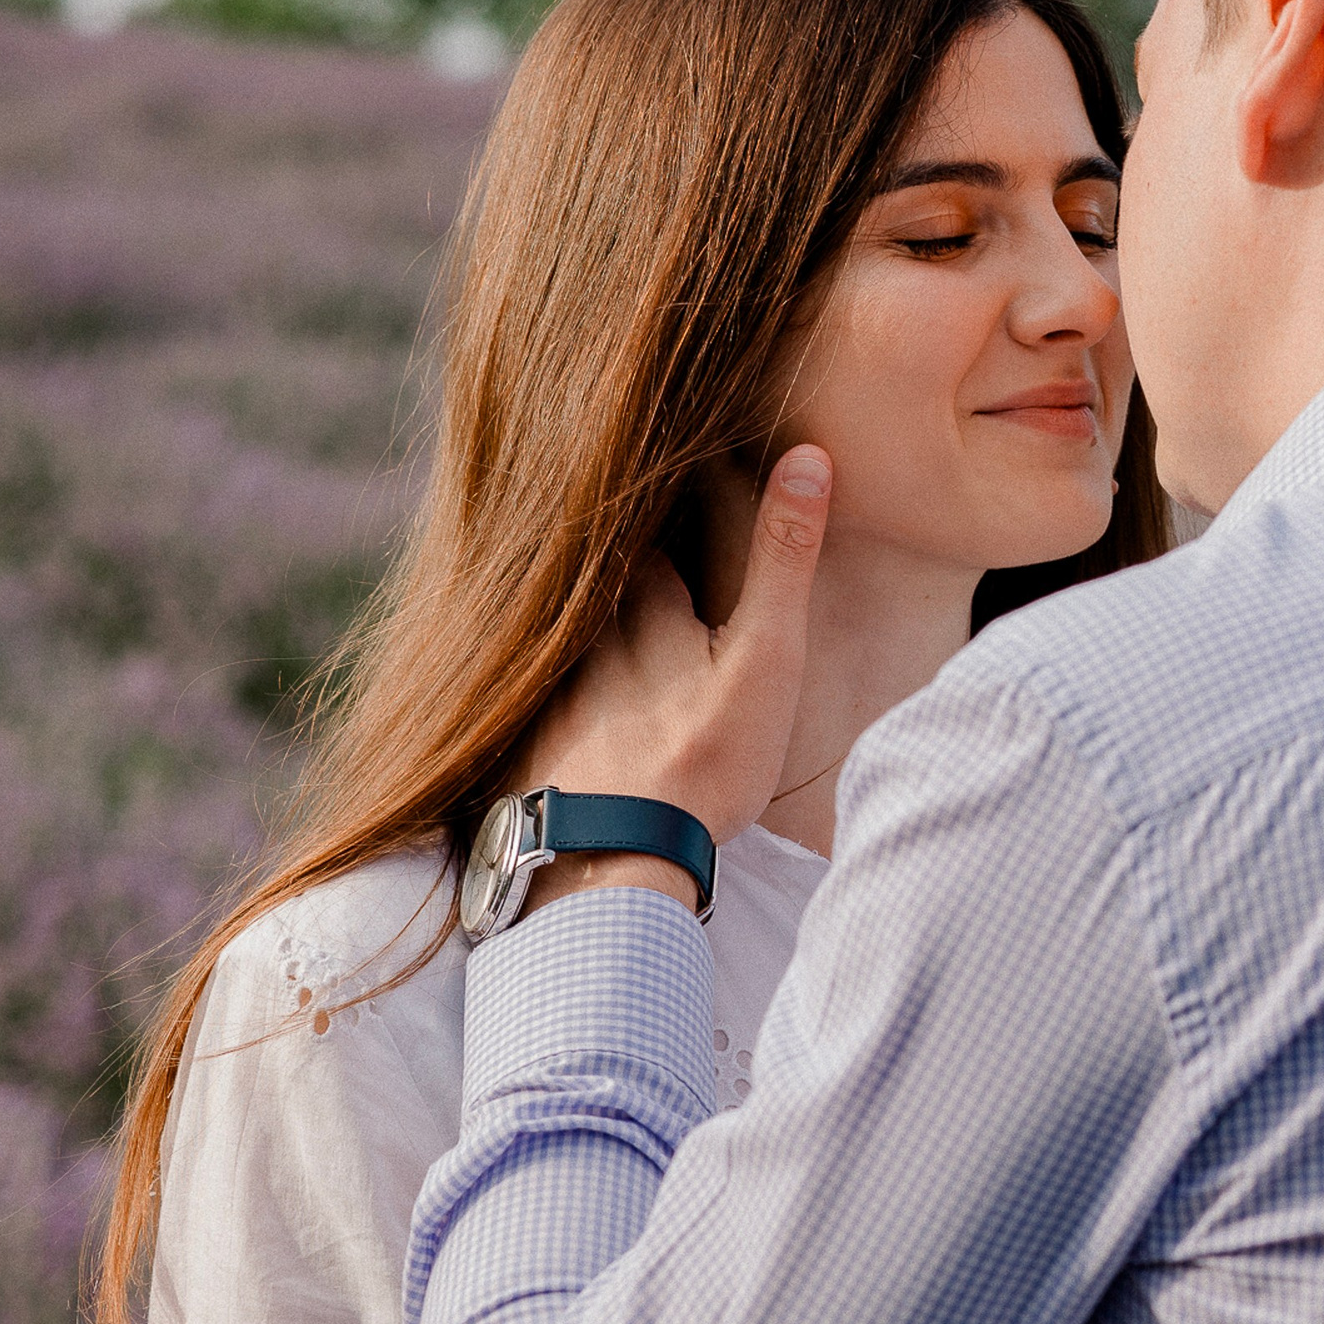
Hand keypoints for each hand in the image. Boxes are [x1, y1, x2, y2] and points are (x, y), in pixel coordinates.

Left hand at [513, 446, 831, 916]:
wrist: (611, 866)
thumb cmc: (705, 763)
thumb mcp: (765, 660)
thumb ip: (783, 561)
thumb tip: (806, 456)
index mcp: (645, 617)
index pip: (652, 542)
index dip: (662, 515)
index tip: (667, 486)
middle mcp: (585, 646)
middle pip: (594, 590)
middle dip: (606, 567)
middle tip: (613, 541)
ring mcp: (546, 703)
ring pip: (555, 645)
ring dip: (566, 627)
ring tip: (579, 621)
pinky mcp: (518, 755)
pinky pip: (521, 708)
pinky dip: (531, 695)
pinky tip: (540, 707)